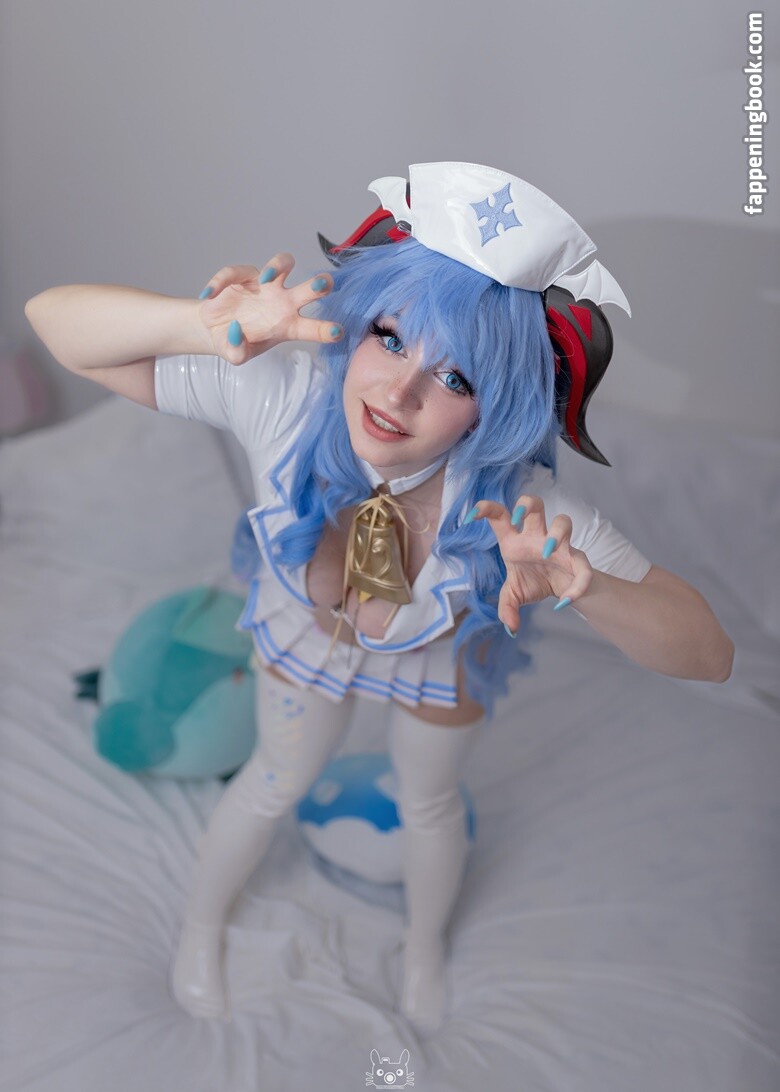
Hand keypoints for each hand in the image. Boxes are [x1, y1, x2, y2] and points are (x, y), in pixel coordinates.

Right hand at [196, 252, 342, 363]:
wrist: (214, 329)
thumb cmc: (234, 341)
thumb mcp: (235, 355)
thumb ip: (237, 351)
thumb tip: (236, 332)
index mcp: (289, 326)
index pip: (313, 328)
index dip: (326, 329)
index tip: (338, 331)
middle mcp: (284, 302)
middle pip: (310, 289)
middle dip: (320, 284)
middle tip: (325, 282)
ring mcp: (266, 286)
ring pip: (284, 264)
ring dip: (279, 266)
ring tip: (267, 279)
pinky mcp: (245, 275)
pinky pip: (237, 271)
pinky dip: (223, 282)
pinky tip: (209, 295)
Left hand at [467, 494, 592, 634]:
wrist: (562, 592)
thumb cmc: (534, 582)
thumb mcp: (514, 596)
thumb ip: (507, 609)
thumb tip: (510, 628)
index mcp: (515, 541)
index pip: (501, 517)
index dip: (487, 509)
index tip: (471, 515)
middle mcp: (537, 537)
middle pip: (535, 505)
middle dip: (527, 505)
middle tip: (518, 518)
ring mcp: (559, 545)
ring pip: (563, 521)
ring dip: (556, 533)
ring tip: (546, 552)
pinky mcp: (577, 559)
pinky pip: (583, 567)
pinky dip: (576, 586)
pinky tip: (563, 602)